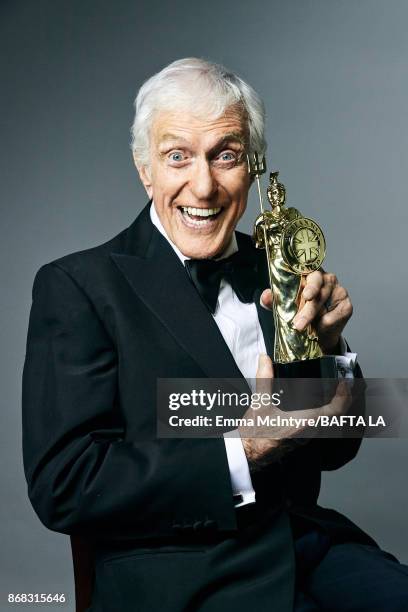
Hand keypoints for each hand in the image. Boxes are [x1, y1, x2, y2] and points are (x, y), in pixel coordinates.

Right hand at [239, 354, 351, 470]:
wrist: (247, 454)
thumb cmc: (254, 434)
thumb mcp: (259, 403)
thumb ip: (265, 379)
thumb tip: (265, 360)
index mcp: (304, 422)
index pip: (335, 411)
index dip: (344, 396)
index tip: (344, 383)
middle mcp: (310, 432)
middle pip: (337, 416)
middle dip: (343, 400)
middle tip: (343, 384)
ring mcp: (306, 437)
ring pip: (330, 422)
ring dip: (335, 407)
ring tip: (333, 391)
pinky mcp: (301, 439)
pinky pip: (321, 425)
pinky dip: (325, 413)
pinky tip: (316, 404)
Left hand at [260, 270, 352, 353]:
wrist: (317, 333)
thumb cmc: (301, 313)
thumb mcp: (284, 306)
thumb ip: (274, 300)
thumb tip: (265, 297)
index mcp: (310, 274)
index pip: (309, 270)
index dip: (308, 281)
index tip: (306, 295)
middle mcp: (326, 278)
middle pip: (317, 287)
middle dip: (307, 307)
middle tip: (298, 322)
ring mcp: (338, 290)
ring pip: (324, 302)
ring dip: (312, 317)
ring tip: (301, 327)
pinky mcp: (346, 305)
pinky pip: (334, 315)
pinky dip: (325, 324)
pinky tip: (319, 327)